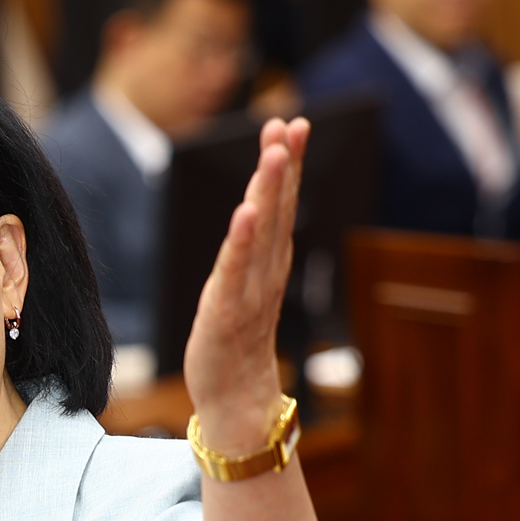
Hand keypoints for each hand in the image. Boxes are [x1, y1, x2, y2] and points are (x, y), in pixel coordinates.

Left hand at [182, 116, 307, 453]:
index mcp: (269, 262)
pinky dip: (241, 241)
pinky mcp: (226, 312)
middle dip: (284, 166)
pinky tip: (246, 211)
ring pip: (261, 234)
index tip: (293, 122)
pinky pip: (235, 272)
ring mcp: (249, 290)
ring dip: (269, 192)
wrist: (236, 398)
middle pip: (277, 210)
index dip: (288, 164)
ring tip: (274, 154)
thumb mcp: (243, 285)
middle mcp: (265, 271)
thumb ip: (251, 249)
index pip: (280, 204)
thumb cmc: (236, 340)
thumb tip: (257, 208)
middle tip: (290, 124)